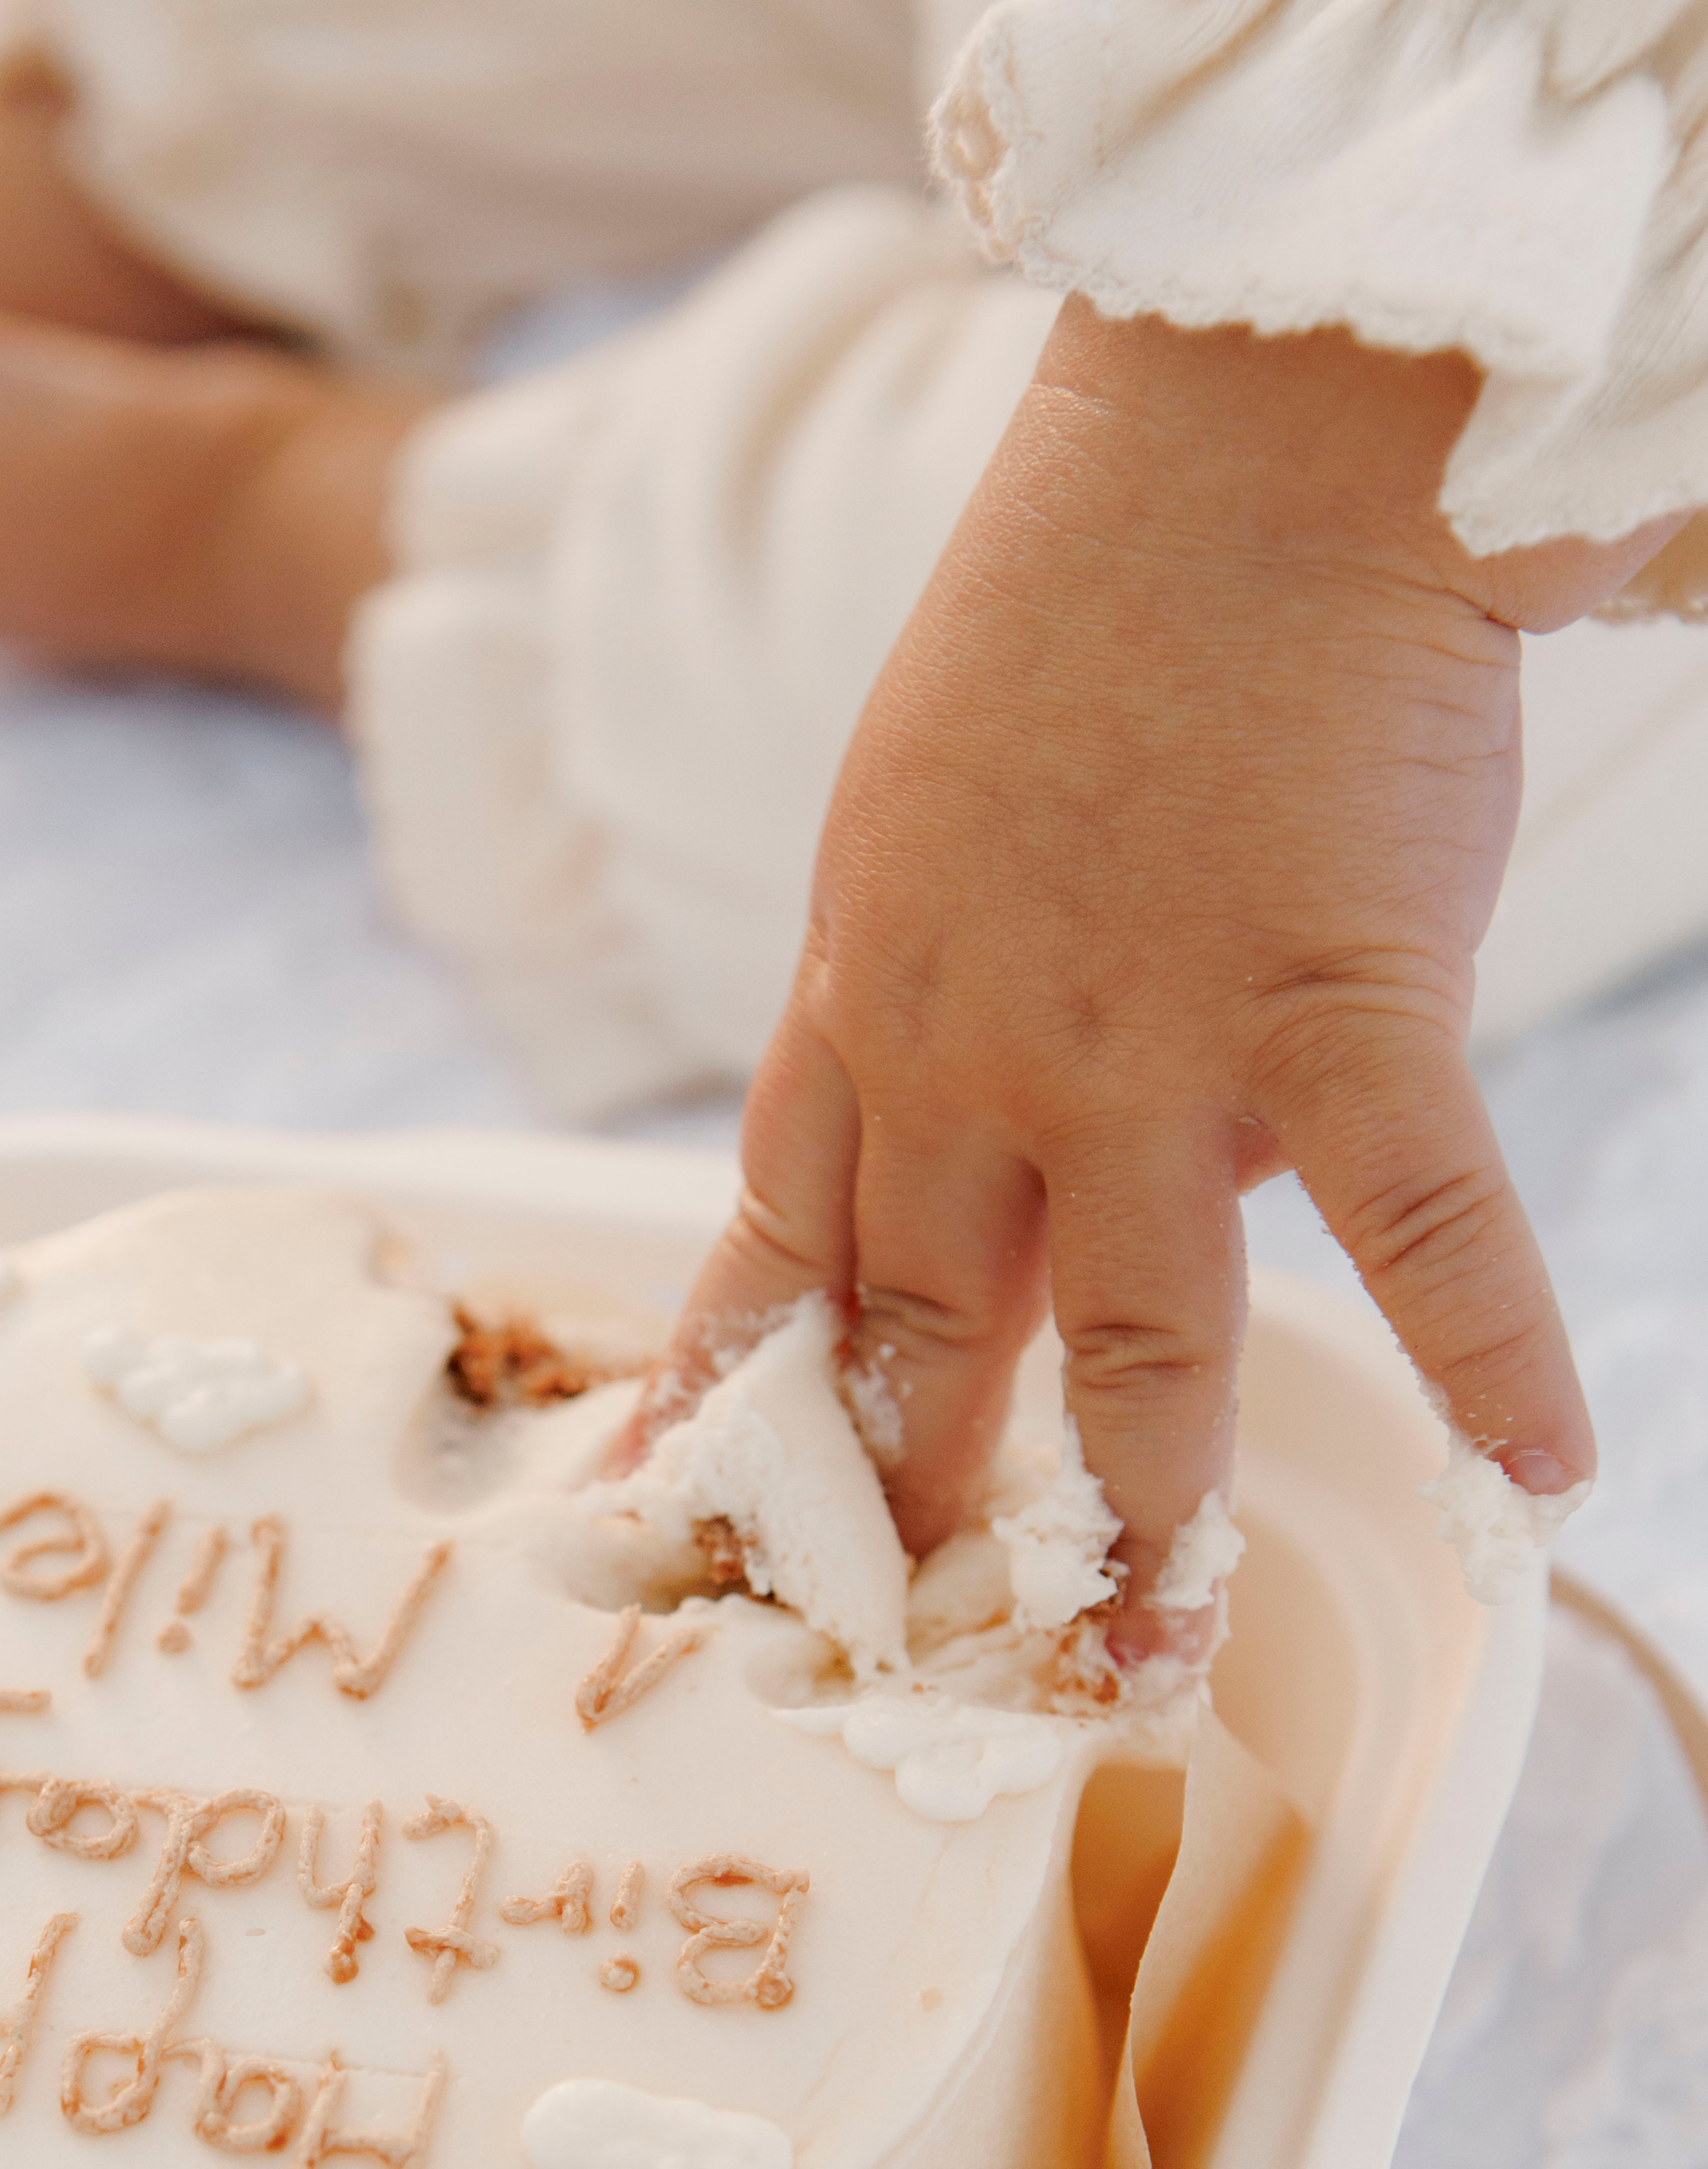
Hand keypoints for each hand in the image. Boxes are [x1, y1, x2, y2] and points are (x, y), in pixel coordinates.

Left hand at [653, 302, 1676, 1657]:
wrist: (1232, 442)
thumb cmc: (1077, 617)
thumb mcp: (911, 818)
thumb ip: (918, 997)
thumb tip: (991, 1158)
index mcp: (862, 1002)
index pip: (777, 1249)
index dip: (742, 1401)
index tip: (700, 1521)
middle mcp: (972, 1058)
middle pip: (925, 1338)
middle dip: (908, 1514)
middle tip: (900, 1653)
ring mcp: (1145, 1047)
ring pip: (1133, 1348)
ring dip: (1144, 1518)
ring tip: (1149, 1647)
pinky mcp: (1334, 1006)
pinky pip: (1419, 1224)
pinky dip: (1489, 1352)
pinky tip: (1540, 1471)